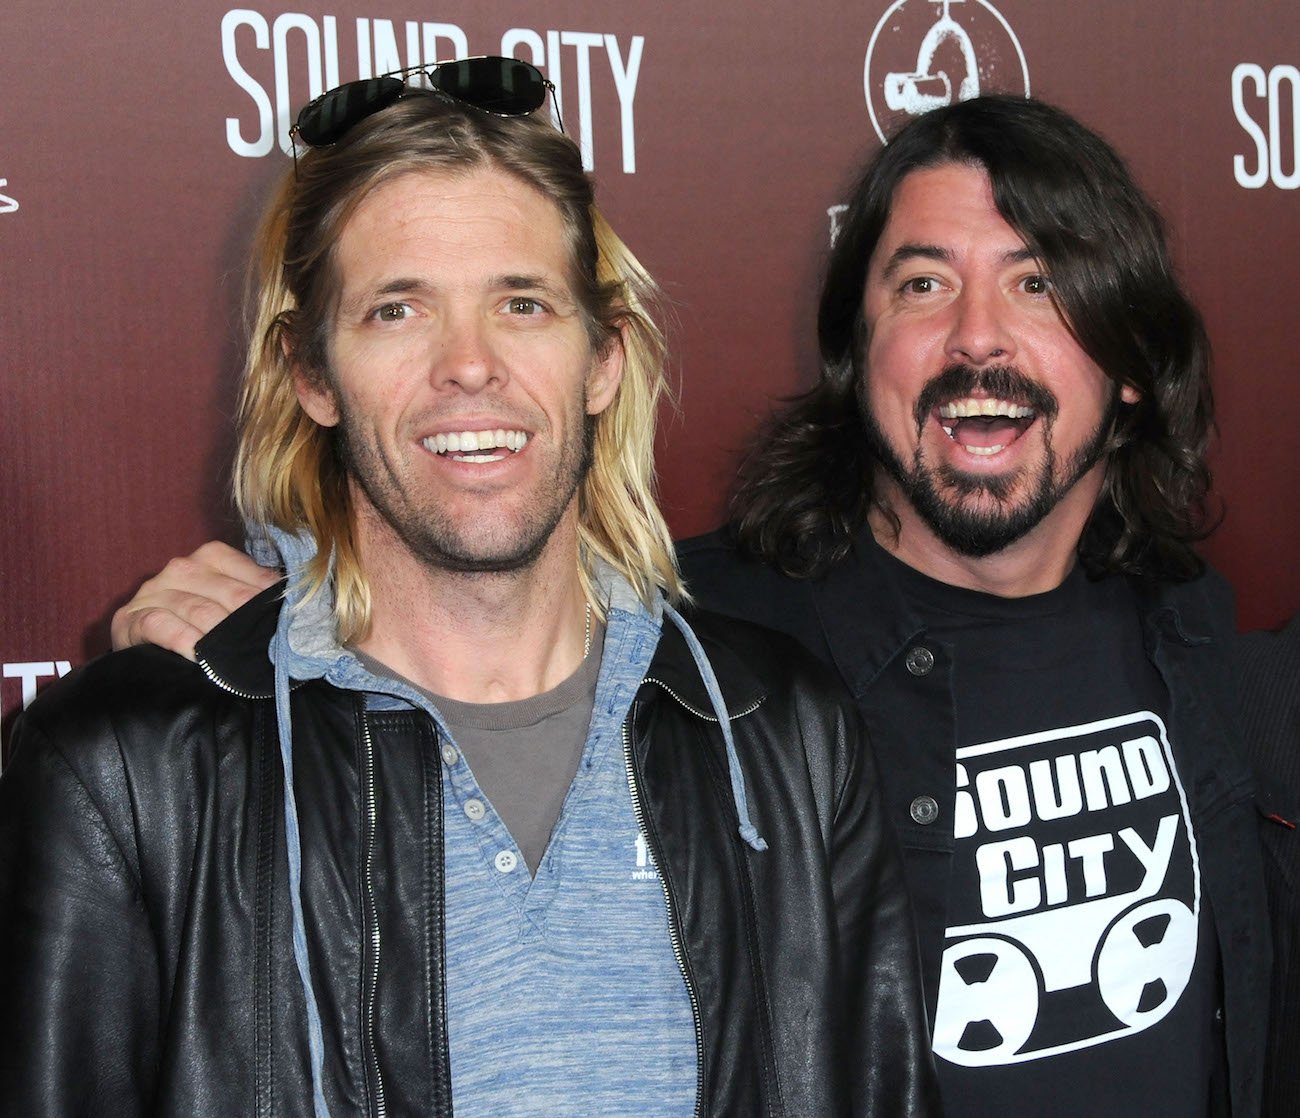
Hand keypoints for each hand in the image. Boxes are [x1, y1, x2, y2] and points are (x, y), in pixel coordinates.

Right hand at [110, 541, 279, 659]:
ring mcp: (154, 591)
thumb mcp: (224, 604)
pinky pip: (162, 624)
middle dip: (250, 621)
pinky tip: (199, 656)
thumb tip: (296, 607)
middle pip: (229, 594)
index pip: (251, 574)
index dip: (270, 600)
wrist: (139, 642)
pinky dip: (184, 640)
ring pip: (199, 610)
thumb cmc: (193, 623)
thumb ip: (254, 597)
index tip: (287, 623)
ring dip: (221, 635)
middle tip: (270, 646)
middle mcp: (182, 568)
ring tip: (239, 656)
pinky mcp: (130, 617)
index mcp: (211, 557)